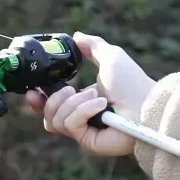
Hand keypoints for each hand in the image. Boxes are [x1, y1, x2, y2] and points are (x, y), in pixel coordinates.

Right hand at [26, 32, 157, 157]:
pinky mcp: (89, 143)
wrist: (147, 102)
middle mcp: (81, 120)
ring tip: (95, 95)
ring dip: (73, 102)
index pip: (50, 107)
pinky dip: (82, 109)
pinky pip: (70, 124)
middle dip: (51, 100)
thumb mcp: (109, 56)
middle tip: (69, 90)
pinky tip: (99, 103)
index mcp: (81, 103)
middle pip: (47, 117)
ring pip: (55, 120)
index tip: (33, 92)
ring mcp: (84, 133)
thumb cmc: (132, 82)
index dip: (38, 101)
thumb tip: (76, 37)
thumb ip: (92, 45)